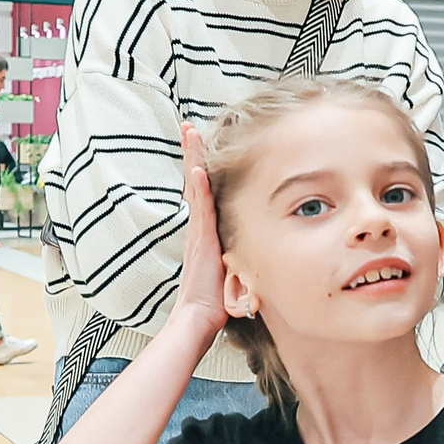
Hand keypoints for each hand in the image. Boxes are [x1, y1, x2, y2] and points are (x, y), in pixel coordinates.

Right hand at [172, 123, 228, 330]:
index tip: (199, 144)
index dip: (201, 166)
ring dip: (193, 159)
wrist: (199, 316)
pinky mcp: (202, 240)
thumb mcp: (232, 267)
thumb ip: (238, 252)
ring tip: (189, 134)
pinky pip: (201, 209)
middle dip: (192, 153)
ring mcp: (199, 231)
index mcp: (206, 230)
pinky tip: (197, 170)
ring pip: (195, 188)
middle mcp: (200, 226)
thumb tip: (255, 248)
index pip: (203, 190)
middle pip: (195, 181)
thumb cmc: (215, 298)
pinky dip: (198, 188)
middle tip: (188, 127)